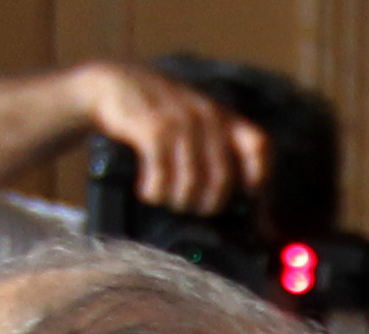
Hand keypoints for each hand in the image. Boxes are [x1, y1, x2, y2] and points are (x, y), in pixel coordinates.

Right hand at [75, 60, 269, 213]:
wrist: (109, 84)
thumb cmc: (154, 114)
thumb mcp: (192, 122)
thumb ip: (216, 154)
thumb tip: (254, 215)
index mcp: (222, 116)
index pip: (259, 146)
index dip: (258, 176)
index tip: (244, 196)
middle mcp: (206, 116)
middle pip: (222, 178)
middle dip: (206, 204)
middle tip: (188, 207)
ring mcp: (179, 120)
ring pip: (192, 182)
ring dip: (177, 201)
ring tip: (164, 198)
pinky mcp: (152, 127)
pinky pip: (162, 173)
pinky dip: (155, 190)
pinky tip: (147, 190)